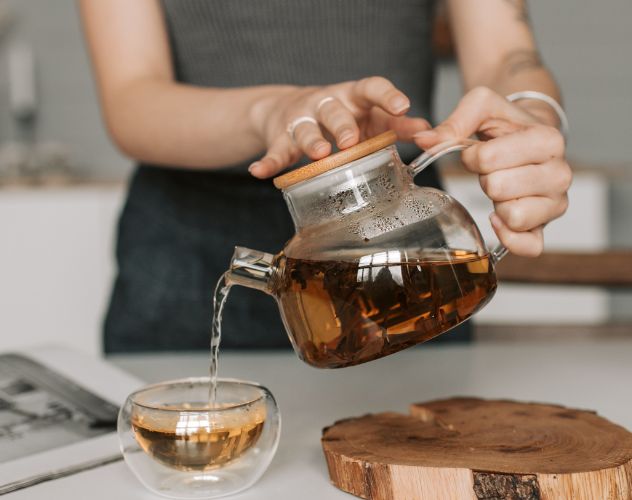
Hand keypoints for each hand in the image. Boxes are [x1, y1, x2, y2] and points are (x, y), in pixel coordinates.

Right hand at [248, 77, 429, 177]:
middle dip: (343, 125)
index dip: (387, 95)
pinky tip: (260, 172)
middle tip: (352, 141)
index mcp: (353, 96)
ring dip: (311, 142)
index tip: (403, 106)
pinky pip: (274, 152)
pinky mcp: (280, 139)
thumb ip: (395, 126)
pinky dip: (267, 162)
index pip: (371, 87)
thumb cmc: (341, 118)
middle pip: (334, 111)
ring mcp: (301, 120)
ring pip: (305, 130)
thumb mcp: (369, 119)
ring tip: (318, 154)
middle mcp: (326, 103)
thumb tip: (428, 133)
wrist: (290, 111)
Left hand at [414, 87, 570, 256]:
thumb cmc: (507, 124)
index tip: (482, 150)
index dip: (473, 156)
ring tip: (503, 187)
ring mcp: (555, 204)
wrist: (531, 136)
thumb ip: (454, 122)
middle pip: (497, 188)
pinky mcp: (545, 227)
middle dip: (485, 178)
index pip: (489, 158)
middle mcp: (560, 174)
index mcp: (548, 140)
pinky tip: (499, 218)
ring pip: (512, 216)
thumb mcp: (483, 107)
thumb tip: (424, 140)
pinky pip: (529, 246)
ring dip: (496, 203)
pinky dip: (508, 236)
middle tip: (495, 169)